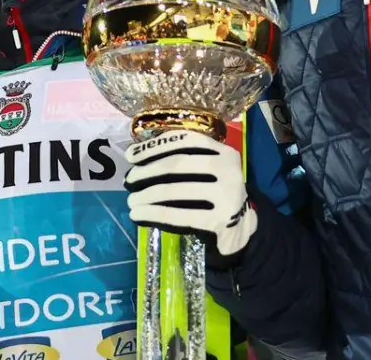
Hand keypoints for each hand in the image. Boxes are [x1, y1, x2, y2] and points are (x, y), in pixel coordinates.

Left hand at [124, 131, 256, 259]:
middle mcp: (228, 170)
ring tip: (131, 200)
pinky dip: (154, 214)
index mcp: (225, 152)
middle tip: (128, 180)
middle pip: (178, 164)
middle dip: (147, 171)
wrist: (242, 231)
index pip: (186, 140)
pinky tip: (138, 215)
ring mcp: (226, 196)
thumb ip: (185, 160)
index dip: (155, 146)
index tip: (131, 155)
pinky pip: (179, 215)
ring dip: (147, 195)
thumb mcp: (210, 172)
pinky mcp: (219, 220)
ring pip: (175, 190)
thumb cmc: (216, 196)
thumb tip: (137, 154)